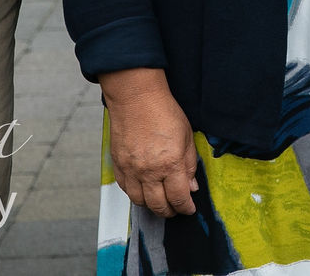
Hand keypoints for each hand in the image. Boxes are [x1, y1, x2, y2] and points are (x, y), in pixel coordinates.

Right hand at [100, 68, 199, 216]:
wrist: (136, 98)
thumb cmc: (163, 111)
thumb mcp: (187, 136)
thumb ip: (189, 164)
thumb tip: (191, 186)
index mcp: (170, 164)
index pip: (179, 198)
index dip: (186, 207)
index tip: (189, 208)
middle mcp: (149, 171)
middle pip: (159, 205)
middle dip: (170, 211)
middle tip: (176, 209)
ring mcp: (131, 170)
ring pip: (140, 201)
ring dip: (152, 205)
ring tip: (160, 201)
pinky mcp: (118, 165)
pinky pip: (126, 189)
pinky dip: (136, 194)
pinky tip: (143, 190)